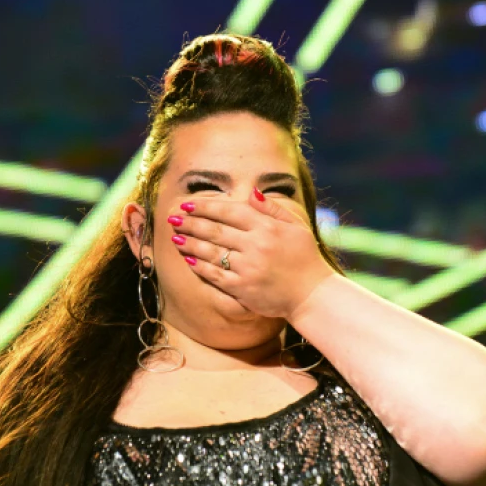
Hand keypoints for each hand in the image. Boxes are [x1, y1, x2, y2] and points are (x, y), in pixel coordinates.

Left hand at [166, 188, 334, 319]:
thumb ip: (272, 208)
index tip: (188, 204)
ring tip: (175, 237)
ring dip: (190, 243)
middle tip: (173, 218)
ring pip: (211, 252)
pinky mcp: (243, 288)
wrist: (312, 294)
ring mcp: (247, 268)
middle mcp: (255, 245)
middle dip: (191, 223)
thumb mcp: (295, 226)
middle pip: (215, 230)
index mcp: (267, 227)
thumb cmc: (305, 258)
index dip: (205, 207)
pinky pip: (216, 275)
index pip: (229, 211)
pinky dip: (200, 267)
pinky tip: (188, 260)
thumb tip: (251, 192)